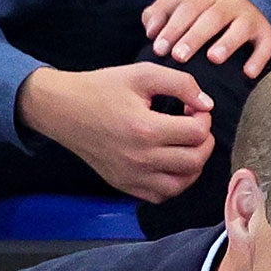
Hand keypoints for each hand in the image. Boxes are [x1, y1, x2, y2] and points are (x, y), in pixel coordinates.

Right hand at [16, 65, 213, 202]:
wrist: (63, 110)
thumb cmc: (102, 89)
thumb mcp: (141, 74)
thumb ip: (180, 83)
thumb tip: (207, 103)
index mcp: (145, 129)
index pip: (197, 133)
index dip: (204, 118)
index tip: (194, 108)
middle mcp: (140, 158)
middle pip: (195, 161)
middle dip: (204, 142)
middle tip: (195, 127)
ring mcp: (132, 176)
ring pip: (182, 184)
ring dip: (193, 165)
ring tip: (186, 146)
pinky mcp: (125, 185)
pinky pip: (161, 195)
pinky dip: (173, 183)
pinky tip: (169, 163)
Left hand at [142, 0, 270, 78]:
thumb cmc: (207, 9)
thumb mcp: (183, 3)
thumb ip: (161, 12)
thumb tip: (150, 31)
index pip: (187, 8)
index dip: (172, 28)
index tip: (159, 48)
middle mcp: (228, 2)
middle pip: (211, 18)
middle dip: (193, 37)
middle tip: (179, 56)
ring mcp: (249, 17)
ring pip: (239, 29)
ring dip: (226, 43)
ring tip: (213, 59)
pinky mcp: (266, 32)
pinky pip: (265, 45)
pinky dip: (258, 59)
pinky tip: (248, 73)